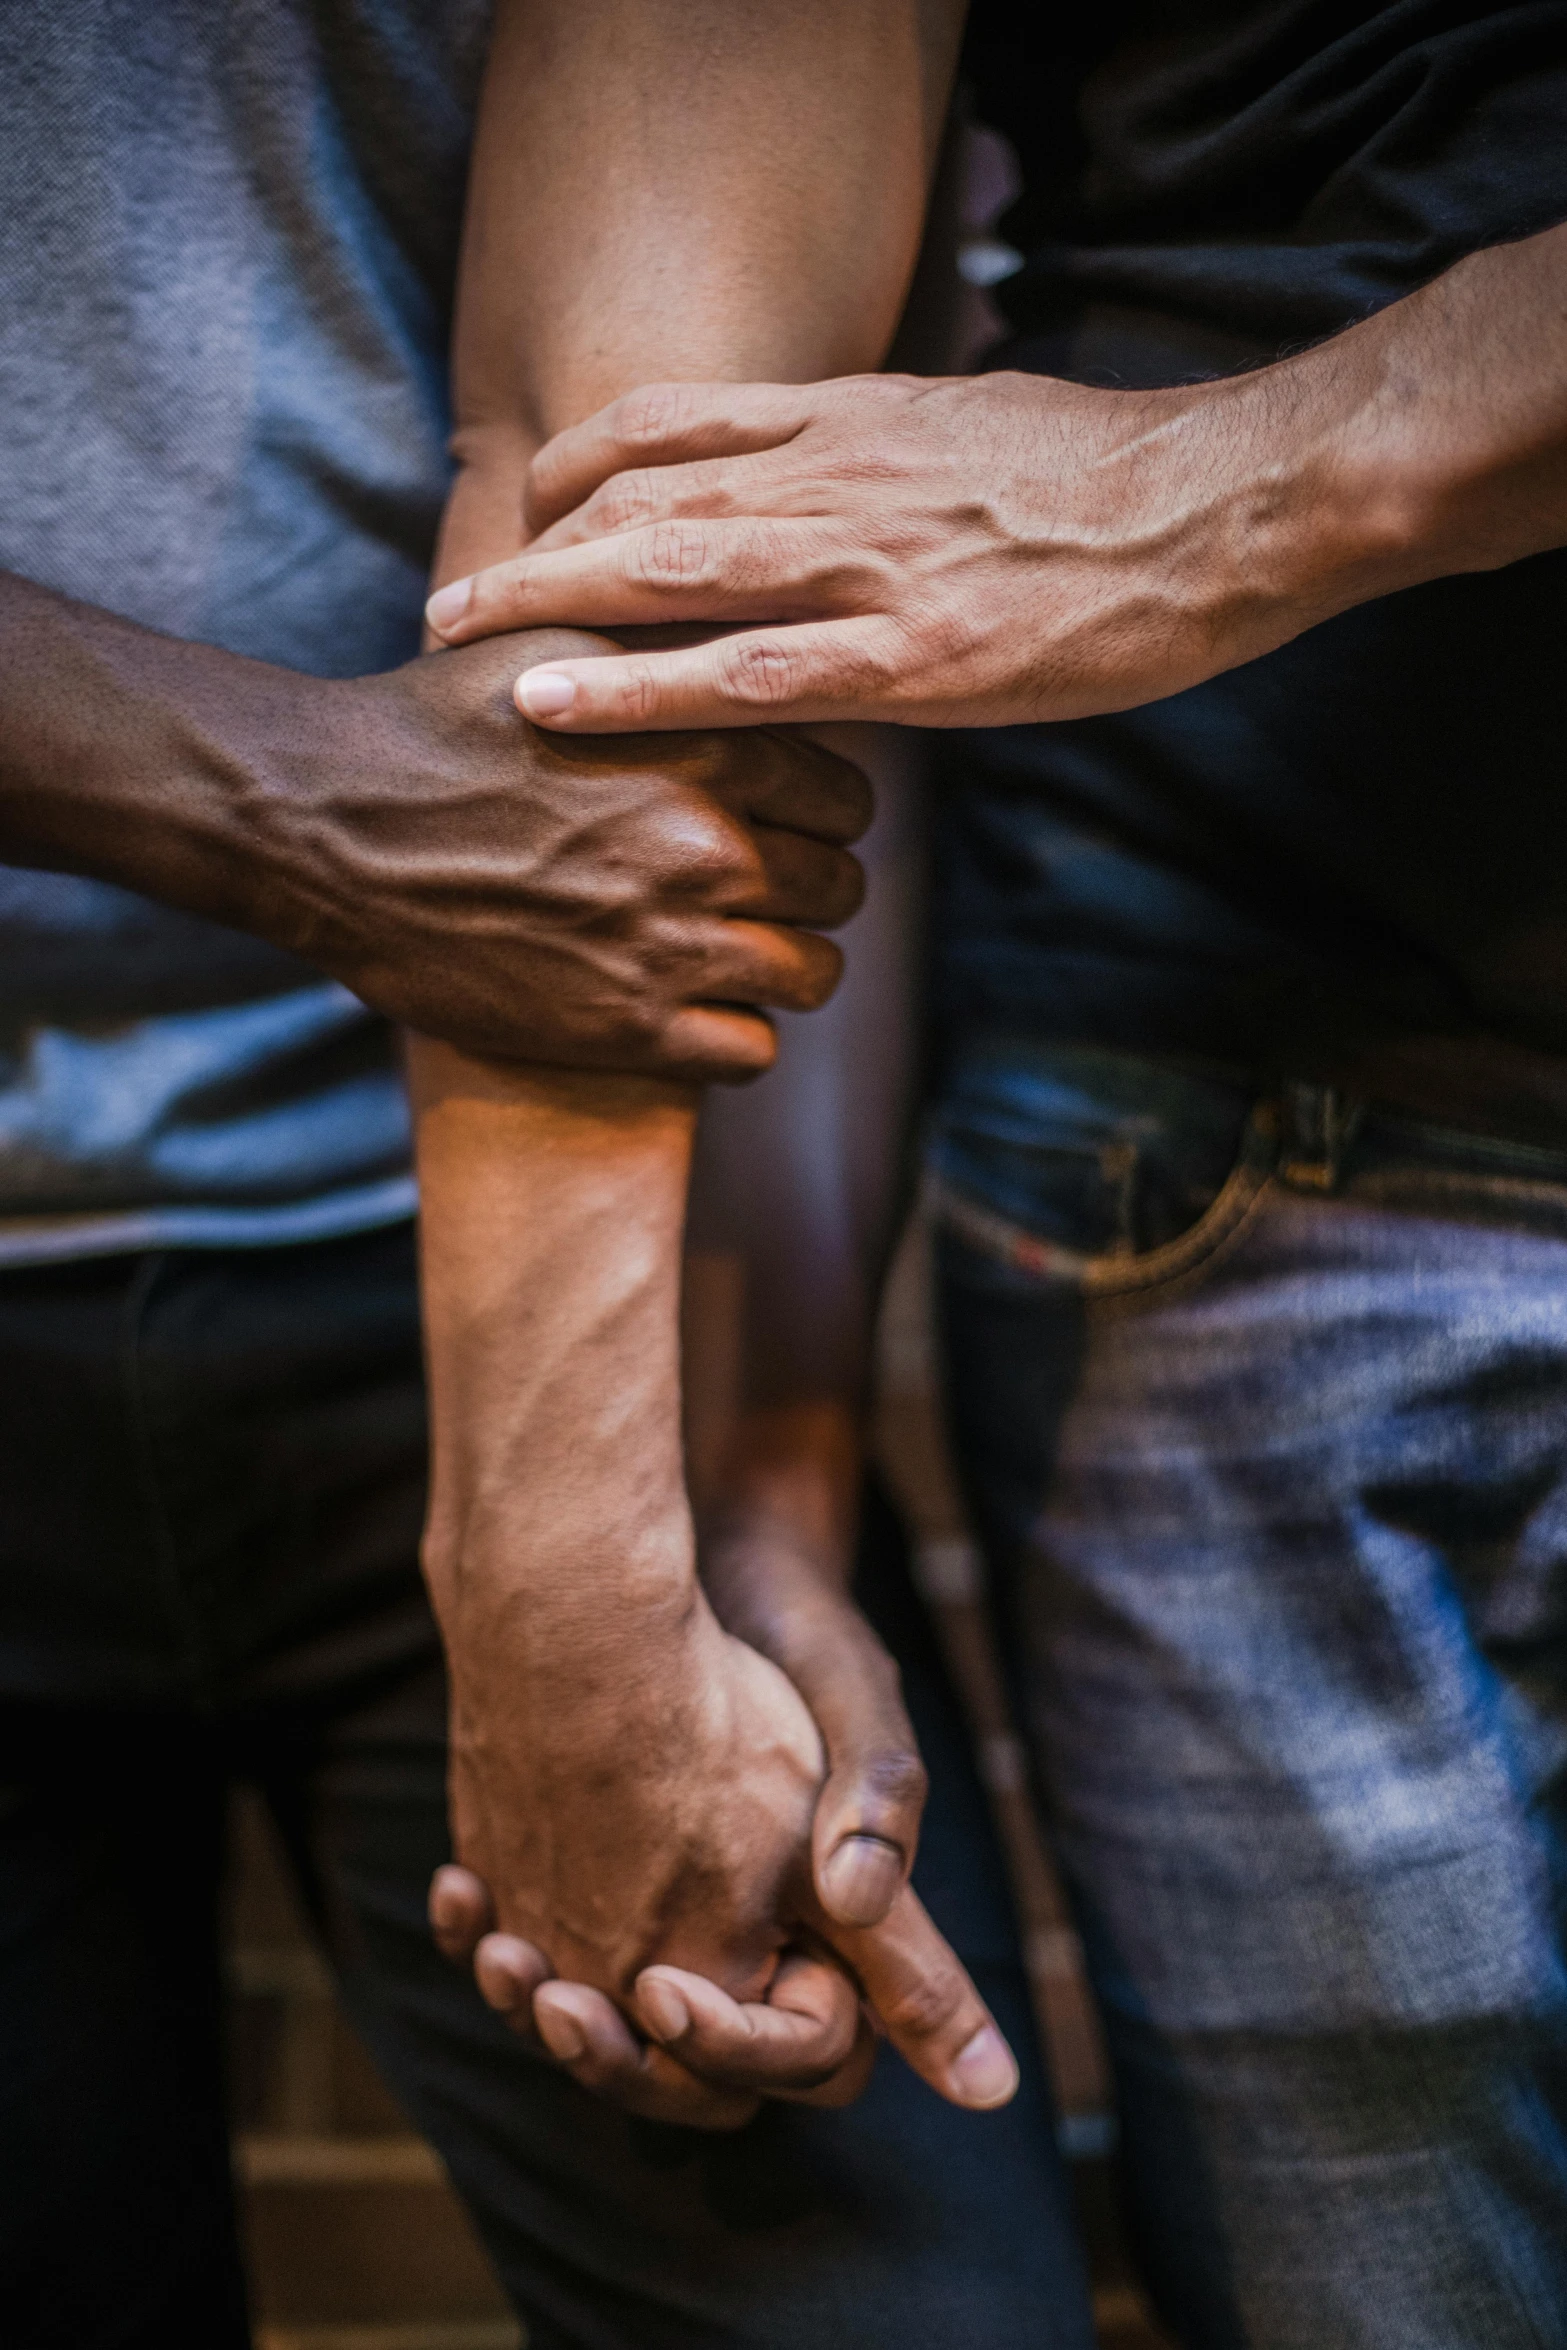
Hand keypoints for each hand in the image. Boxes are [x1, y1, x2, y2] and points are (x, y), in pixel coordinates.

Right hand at [259, 627, 867, 1077]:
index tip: (791, 826)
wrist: (330, 825)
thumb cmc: (440, 723)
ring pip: (811, 975)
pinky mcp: (629, 1028)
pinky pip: (752, 1052)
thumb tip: (747, 622)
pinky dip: (737, 1036)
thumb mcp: (562, 643)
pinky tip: (698, 1013)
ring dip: (785, 968)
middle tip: (769, 896)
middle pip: (839, 888)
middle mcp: (711, 848)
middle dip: (812, 892)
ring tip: (742, 958)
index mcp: (711, 747)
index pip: (850, 800)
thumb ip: (669, 642)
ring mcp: (674, 945)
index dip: (824, 816)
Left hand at [422, 367, 1398, 730]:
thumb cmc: (1119, 480)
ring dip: (545, 605)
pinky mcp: (908, 659)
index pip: (681, 423)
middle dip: (532, 546)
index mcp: (859, 419)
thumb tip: (849, 486)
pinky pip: (742, 674)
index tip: (532, 503)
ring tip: (455, 641)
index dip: (587, 463)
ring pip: (666, 570)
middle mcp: (839, 477)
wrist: (1227, 508)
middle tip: (446, 598)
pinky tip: (555, 705)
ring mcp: (867, 565)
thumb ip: (894, 463)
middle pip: (642, 494)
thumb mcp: (983, 432)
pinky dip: (636, 688)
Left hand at [433, 1583, 1015, 2129]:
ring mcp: (668, 1911)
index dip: (732, 2047)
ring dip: (540, 2008)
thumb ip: (879, 1813)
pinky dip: (490, 1938)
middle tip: (556, 2001)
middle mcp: (756, 1935)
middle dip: (617, 2057)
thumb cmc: (797, 1633)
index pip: (809, 2055)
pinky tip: (463, 1894)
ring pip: (603, 2025)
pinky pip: (543, 1950)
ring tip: (501, 1954)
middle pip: (688, 2073)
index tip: (663, 1992)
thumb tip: (875, 1925)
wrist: (718, 1557)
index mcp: (837, 1918)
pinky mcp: (591, 1874)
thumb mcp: (853, 1710)